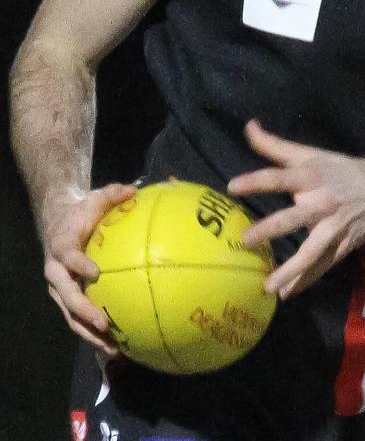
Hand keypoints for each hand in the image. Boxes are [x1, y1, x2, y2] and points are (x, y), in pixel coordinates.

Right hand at [41, 182, 136, 354]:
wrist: (59, 223)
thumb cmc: (82, 211)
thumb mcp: (96, 198)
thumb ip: (114, 193)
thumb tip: (135, 190)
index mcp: (62, 245)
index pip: (67, 256)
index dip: (79, 264)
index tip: (95, 272)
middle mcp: (56, 271)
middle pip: (66, 295)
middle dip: (83, 311)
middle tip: (104, 323)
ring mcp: (59, 289)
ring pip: (70, 315)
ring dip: (89, 332)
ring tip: (112, 348)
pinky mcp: (66, 299)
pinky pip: (77, 320)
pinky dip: (93, 334)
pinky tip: (116, 346)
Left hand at [227, 121, 364, 298]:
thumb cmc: (338, 170)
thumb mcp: (309, 154)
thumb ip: (275, 145)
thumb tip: (248, 126)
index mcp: (310, 177)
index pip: (279, 178)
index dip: (256, 181)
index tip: (232, 187)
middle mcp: (321, 202)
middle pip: (295, 217)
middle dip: (272, 229)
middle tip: (247, 240)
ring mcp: (333, 228)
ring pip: (312, 251)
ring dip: (291, 269)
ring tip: (268, 286)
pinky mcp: (342, 246)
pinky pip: (322, 266)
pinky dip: (305, 281)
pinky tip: (286, 294)